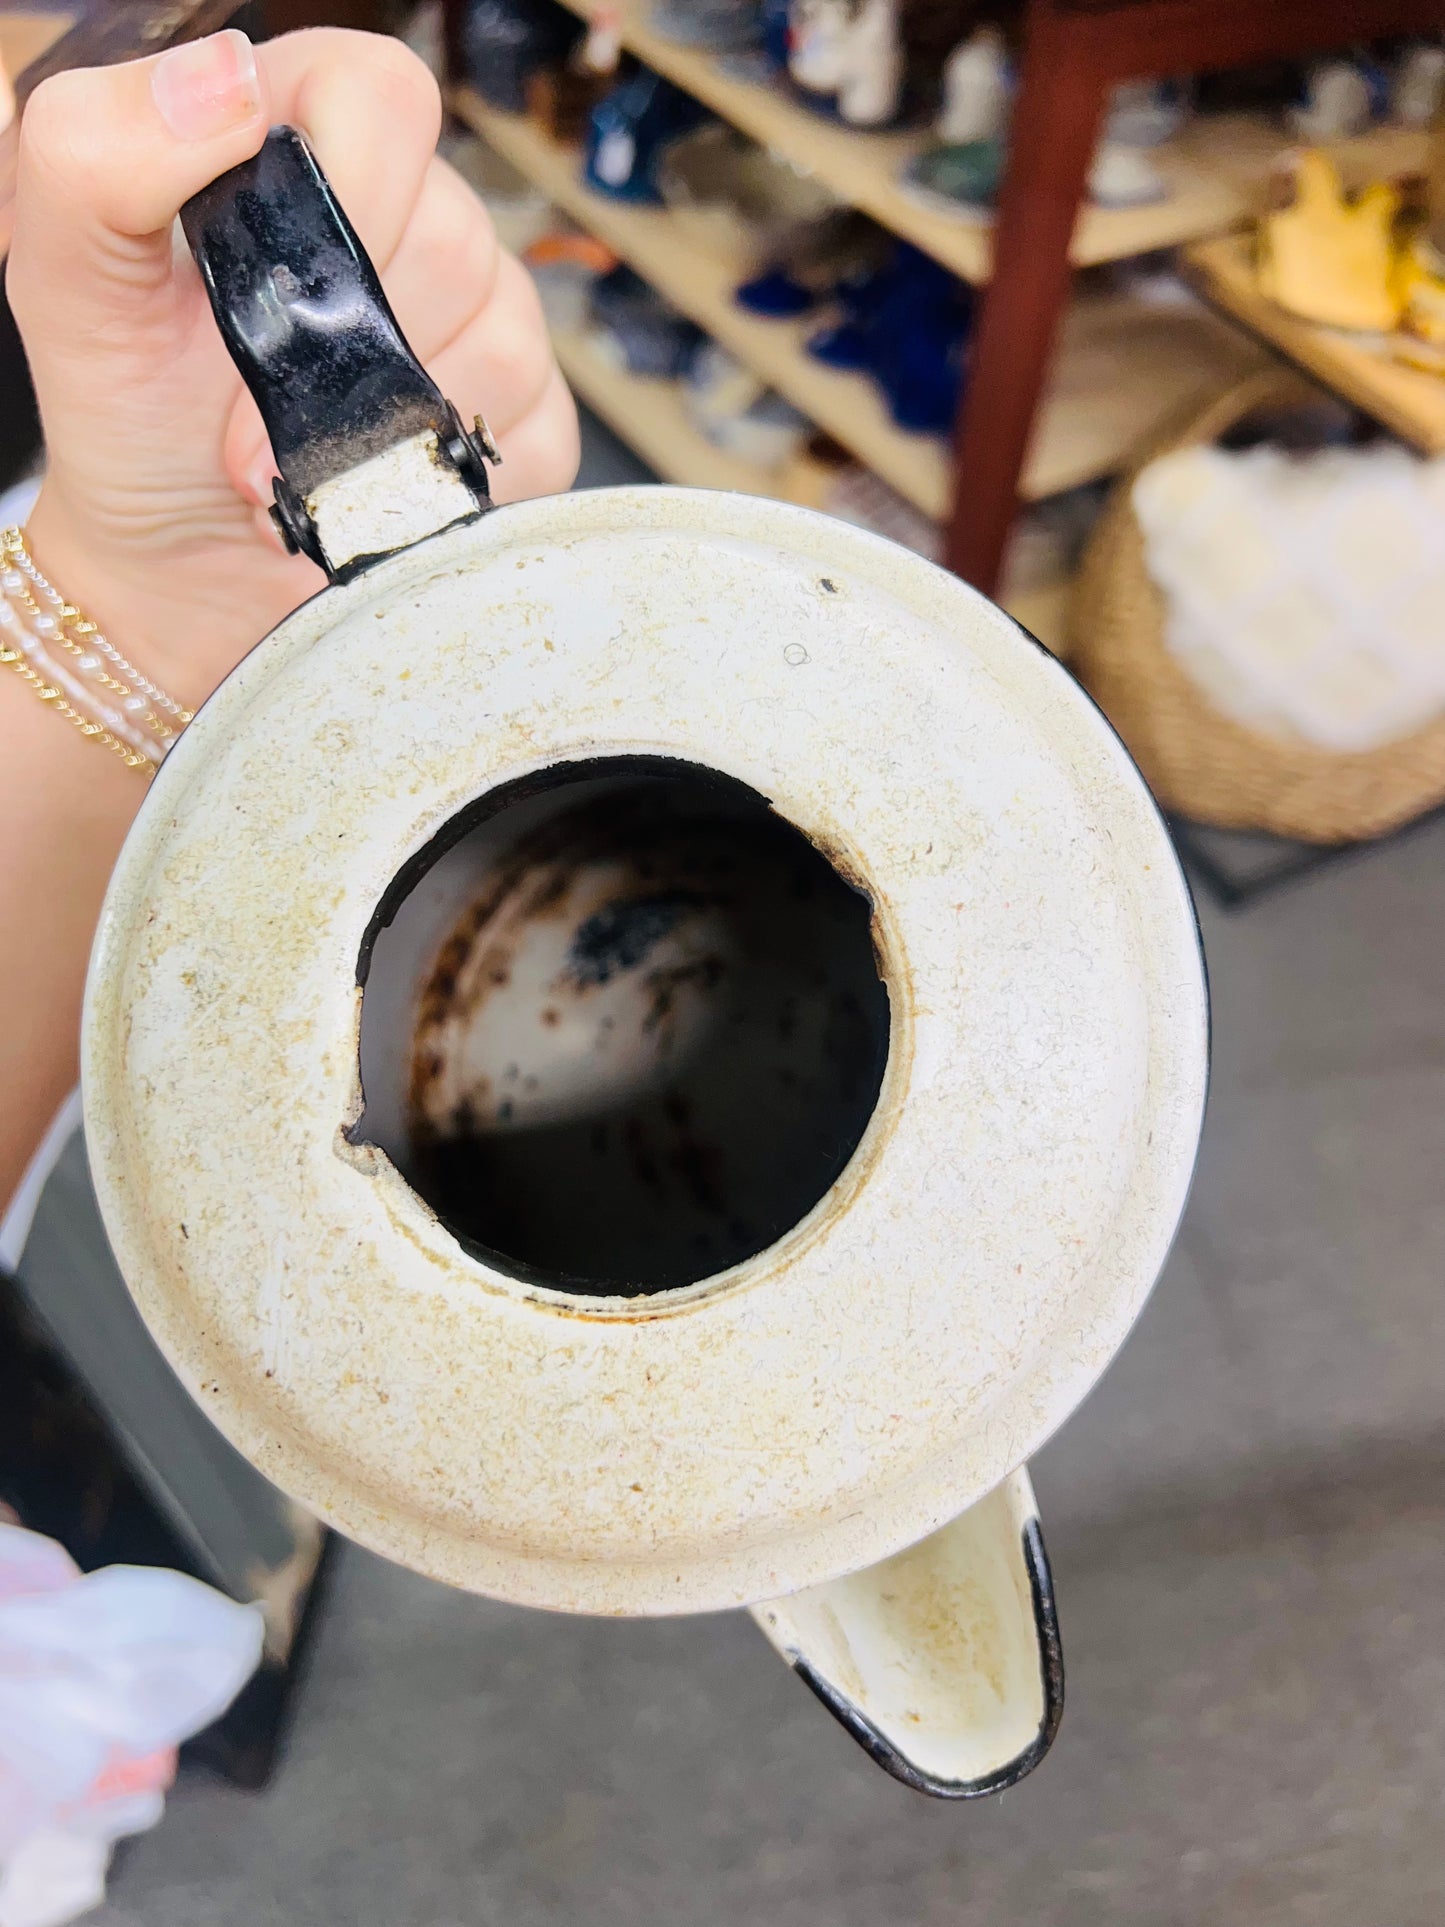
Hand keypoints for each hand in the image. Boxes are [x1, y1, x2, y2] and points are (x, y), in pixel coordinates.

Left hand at [6, 27, 578, 713]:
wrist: (179, 568)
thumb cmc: (128, 422)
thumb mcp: (67, 285)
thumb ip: (96, 154)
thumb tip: (225, 86)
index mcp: (302, 142)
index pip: (382, 98)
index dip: (353, 187)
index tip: (286, 287)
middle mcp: (409, 215)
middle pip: (449, 236)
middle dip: (347, 354)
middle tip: (259, 424)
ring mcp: (485, 316)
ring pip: (499, 345)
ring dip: (387, 431)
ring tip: (310, 463)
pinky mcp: (528, 420)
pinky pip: (528, 439)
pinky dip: (445, 484)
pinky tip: (377, 491)